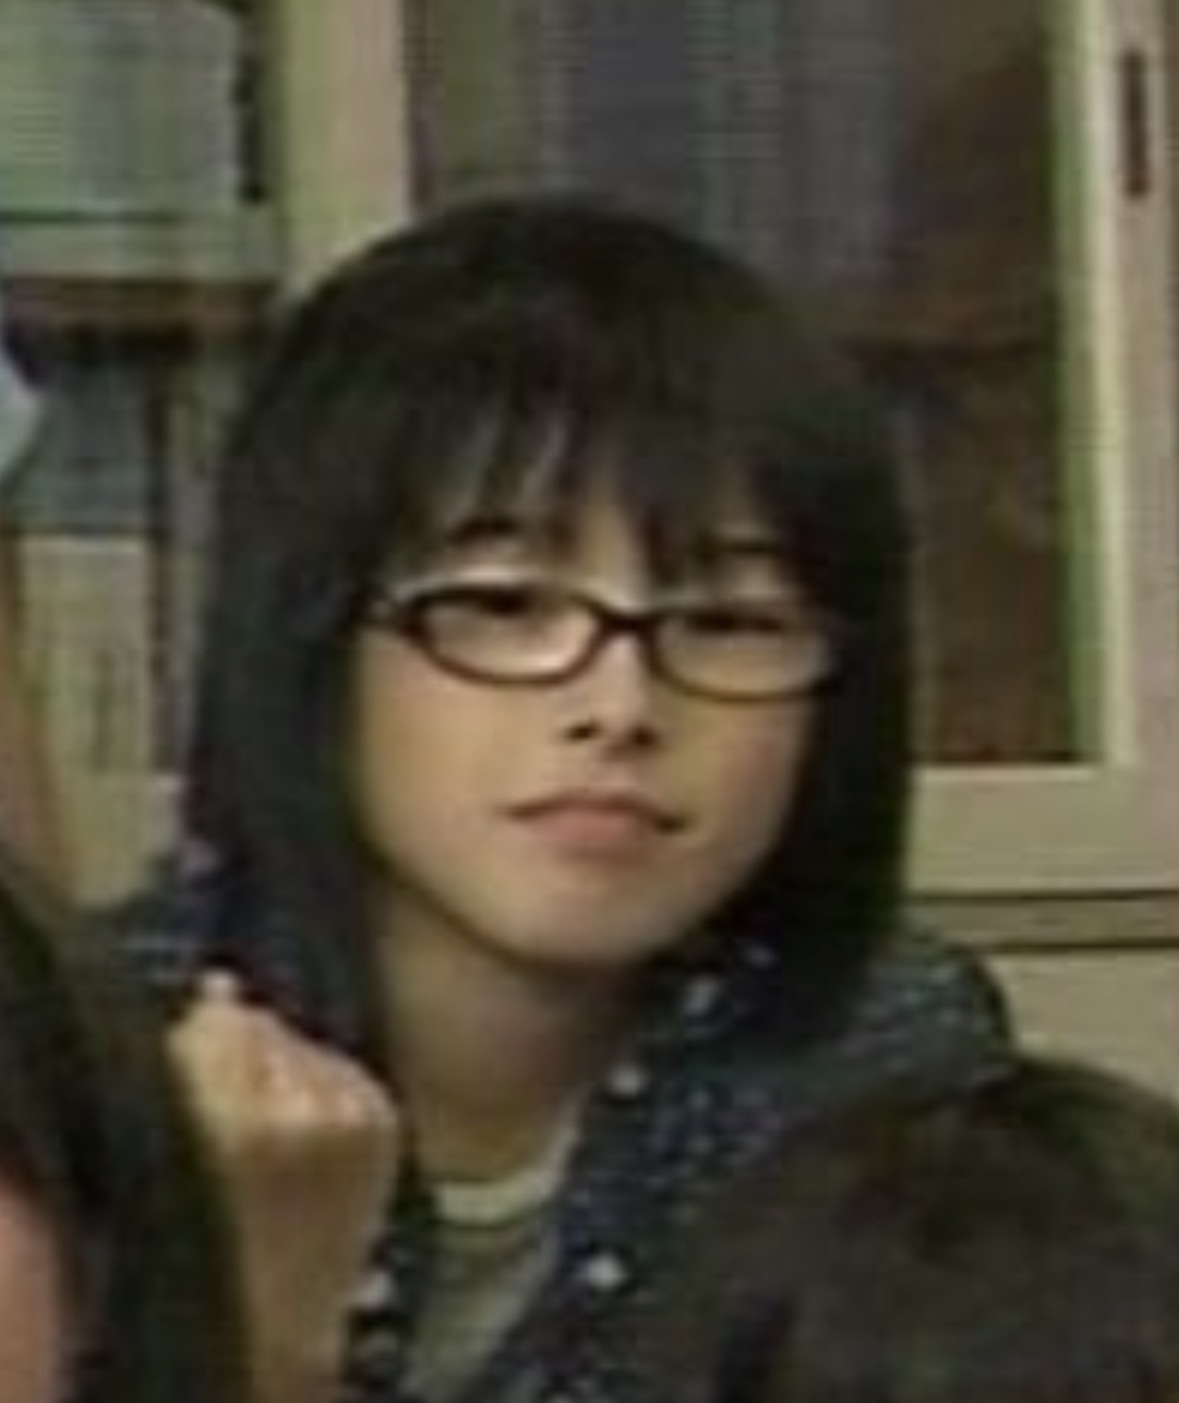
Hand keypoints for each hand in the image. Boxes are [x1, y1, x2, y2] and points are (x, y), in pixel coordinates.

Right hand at [169, 972, 399, 1402]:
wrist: (280, 1322)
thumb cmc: (212, 1247)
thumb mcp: (169, 1148)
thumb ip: (189, 1057)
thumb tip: (220, 985)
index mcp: (224, 1116)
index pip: (217, 1018)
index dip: (200, 1033)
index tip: (192, 1058)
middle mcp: (295, 1104)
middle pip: (262, 1023)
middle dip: (244, 1051)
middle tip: (232, 1114)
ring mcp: (347, 1111)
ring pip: (304, 1040)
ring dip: (288, 1069)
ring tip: (273, 1137)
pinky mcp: (381, 1120)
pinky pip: (343, 1067)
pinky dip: (327, 1089)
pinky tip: (313, 1140)